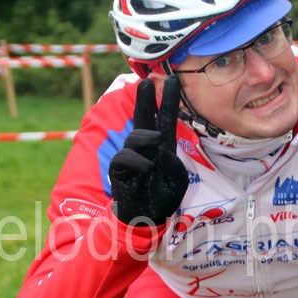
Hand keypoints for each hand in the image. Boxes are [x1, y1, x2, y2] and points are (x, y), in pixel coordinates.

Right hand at [108, 76, 188, 225]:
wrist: (146, 217)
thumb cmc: (163, 197)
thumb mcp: (178, 180)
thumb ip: (172, 162)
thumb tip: (157, 149)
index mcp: (163, 147)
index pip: (165, 119)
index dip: (168, 100)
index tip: (172, 80)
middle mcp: (146, 148)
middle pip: (144, 118)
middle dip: (145, 100)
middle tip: (146, 82)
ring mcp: (131, 156)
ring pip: (136, 137)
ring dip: (146, 138)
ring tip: (155, 143)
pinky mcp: (119, 169)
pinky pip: (125, 157)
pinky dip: (137, 161)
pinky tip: (147, 168)